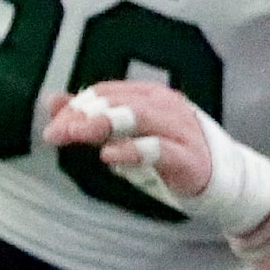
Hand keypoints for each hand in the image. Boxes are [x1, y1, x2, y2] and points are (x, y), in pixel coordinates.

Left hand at [47, 79, 213, 195]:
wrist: (218, 177)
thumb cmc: (168, 152)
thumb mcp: (125, 133)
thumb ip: (91, 116)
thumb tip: (51, 100)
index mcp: (148, 94)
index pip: (104, 92)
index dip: (75, 107)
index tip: (54, 130)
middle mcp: (163, 105)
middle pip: (116, 101)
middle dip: (82, 116)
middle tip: (55, 135)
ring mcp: (178, 128)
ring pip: (137, 116)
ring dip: (103, 124)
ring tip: (77, 135)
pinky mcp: (186, 157)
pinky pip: (158, 149)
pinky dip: (132, 150)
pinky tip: (108, 156)